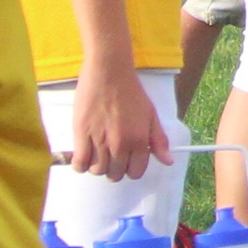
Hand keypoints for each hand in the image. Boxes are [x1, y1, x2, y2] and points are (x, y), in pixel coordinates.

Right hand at [71, 60, 172, 181]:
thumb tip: (168, 161)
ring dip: (97, 166)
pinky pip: (79, 163)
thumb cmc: (131, 92)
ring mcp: (100, 140)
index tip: (127, 161)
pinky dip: (81, 164)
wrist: (109, 72)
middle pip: (115, 174)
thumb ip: (159, 140)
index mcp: (140, 140)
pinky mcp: (81, 134)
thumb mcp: (151, 115)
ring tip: (98, 153)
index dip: (131, 169)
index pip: (136, 172)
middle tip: (112, 156)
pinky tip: (84, 155)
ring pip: (97, 171)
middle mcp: (120, 144)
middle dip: (114, 169)